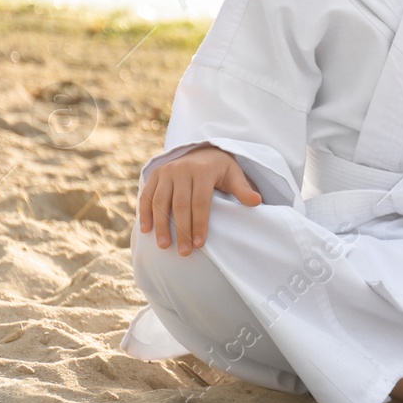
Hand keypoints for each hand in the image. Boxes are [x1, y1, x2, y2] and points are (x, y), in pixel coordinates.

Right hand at [137, 144, 261, 255]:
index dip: (199, 223)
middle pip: (180, 204)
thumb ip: (243, 189)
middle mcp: (183, 168)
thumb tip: (257, 202)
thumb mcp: (234, 175)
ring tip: (164, 246)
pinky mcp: (155, 174)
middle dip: (182, 230)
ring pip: (160, 201)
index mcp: (204, 170)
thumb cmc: (220, 168)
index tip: (200, 244)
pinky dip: (145, 213)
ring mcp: (167, 171)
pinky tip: (147, 230)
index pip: (201, 201)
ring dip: (161, 225)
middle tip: (184, 252)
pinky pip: (147, 195)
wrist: (202, 150)